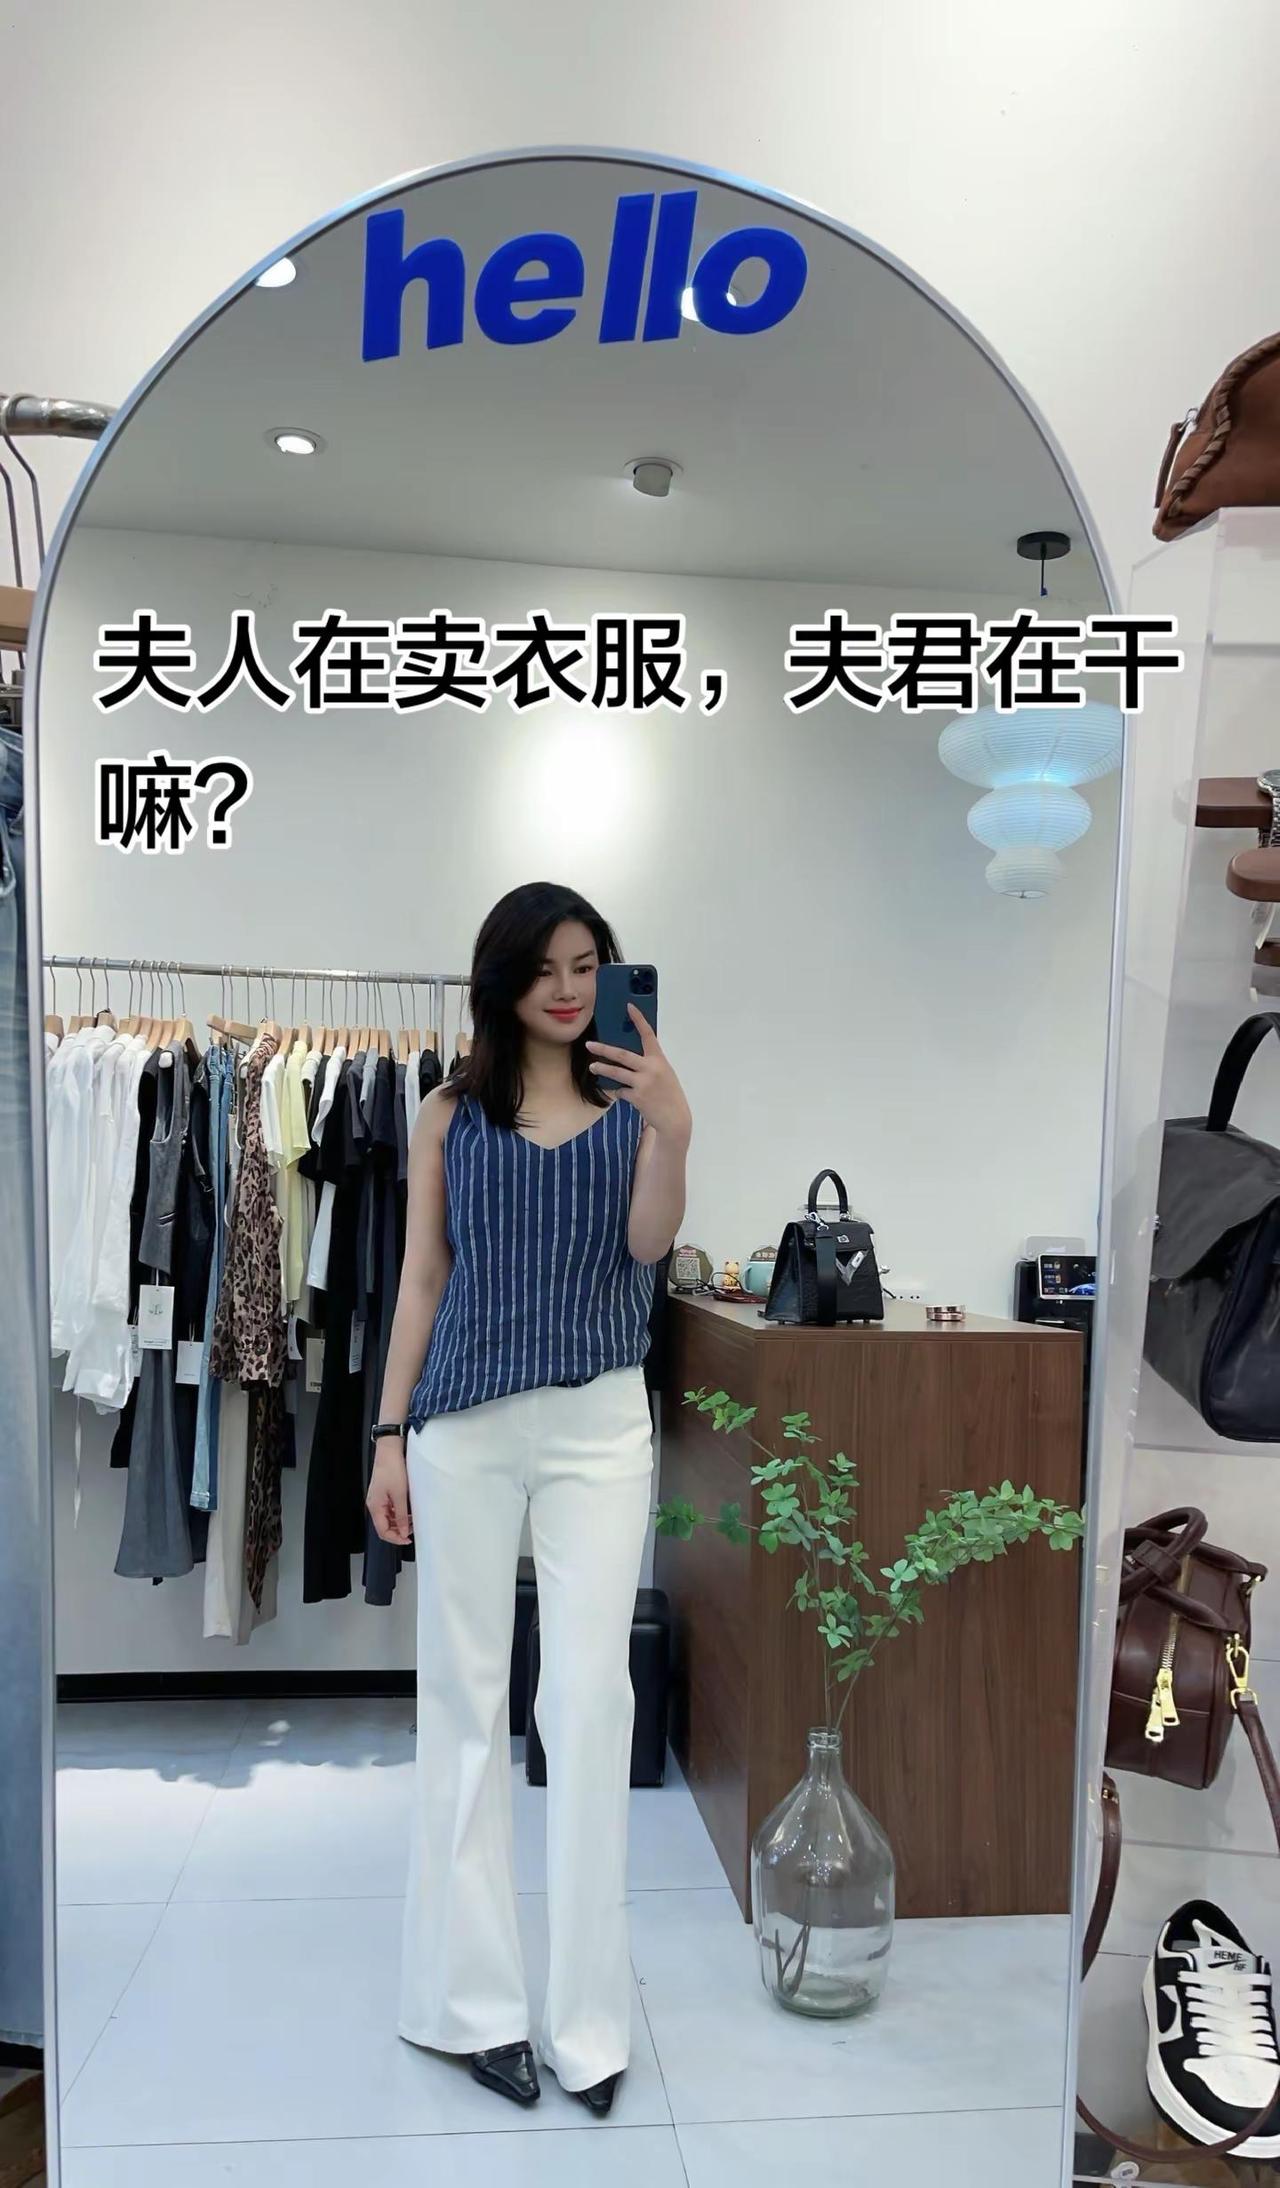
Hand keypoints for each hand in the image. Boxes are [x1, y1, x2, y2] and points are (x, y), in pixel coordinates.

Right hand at [367, 1443, 412, 1545]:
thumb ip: (401, 1515)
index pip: (382, 1531)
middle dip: (398, 1531)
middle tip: (412, 1530)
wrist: (389, 1451)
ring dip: (399, 1522)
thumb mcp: (399, 1495)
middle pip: (384, 1526)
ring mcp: (378, 1499)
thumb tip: (404, 1531)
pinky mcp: (383, 1494)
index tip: (408, 1539)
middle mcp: (374, 1505)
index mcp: (375, 1507)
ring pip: (388, 1518)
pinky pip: (390, 1509)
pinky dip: (398, 1513)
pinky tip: (408, 1511)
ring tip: (412, 1520)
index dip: (395, 1538)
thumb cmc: (392, 1469)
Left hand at [587, 1005, 691, 1143]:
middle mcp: (651, 1068)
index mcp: (659, 1059)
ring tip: (592, 1066)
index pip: (648, 1034)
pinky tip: (624, 1094)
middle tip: (589, 1044)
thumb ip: (649, 1063)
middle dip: (603, 1049)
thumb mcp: (663, 1073)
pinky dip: (619, 1092)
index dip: (639, 1019)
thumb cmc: (669, 1093)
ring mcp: (643, 1083)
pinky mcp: (637, 1097)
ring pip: (616, 1072)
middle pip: (622, 1055)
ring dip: (602, 1068)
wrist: (675, 1118)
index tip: (629, 1006)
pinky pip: (621, 1091)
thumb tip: (626, 1057)